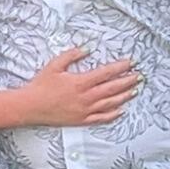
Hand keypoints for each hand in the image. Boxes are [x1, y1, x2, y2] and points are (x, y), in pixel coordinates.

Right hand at [18, 49, 141, 127]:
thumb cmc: (41, 85)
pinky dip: (113, 115)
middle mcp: (86, 97)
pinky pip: (101, 118)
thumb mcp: (55, 65)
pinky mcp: (81, 120)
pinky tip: (121, 111)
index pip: (106, 73)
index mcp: (80, 82)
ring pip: (110, 103)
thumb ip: (72, 55)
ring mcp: (85, 110)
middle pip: (112, 88)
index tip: (130, 62)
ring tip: (134, 91)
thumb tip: (88, 48)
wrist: (30, 107)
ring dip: (124, 96)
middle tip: (140, 76)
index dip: (120, 67)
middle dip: (128, 81)